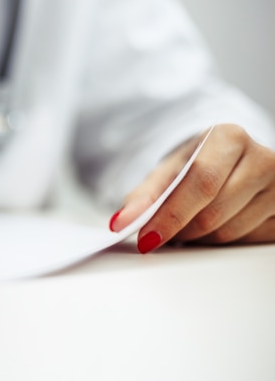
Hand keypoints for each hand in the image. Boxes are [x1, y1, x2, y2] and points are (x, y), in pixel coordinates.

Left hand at [109, 124, 274, 252]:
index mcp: (230, 137)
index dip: (171, 215)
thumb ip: (143, 195)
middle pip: (212, 213)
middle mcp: (263, 158)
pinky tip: (214, 225)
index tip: (146, 237)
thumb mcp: (167, 171)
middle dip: (180, 230)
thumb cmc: (197, 165)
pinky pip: (245, 243)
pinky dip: (220, 241)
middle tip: (161, 232)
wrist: (230, 163)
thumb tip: (121, 221)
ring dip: (198, 238)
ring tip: (189, 223)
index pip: (200, 183)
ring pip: (228, 233)